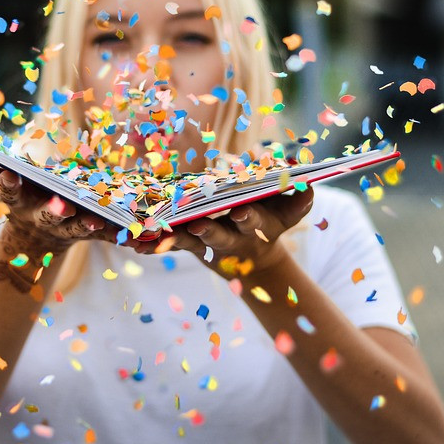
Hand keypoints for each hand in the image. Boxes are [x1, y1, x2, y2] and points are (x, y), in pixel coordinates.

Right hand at [0, 152, 113, 256]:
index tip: (9, 174)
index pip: (7, 194)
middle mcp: (40, 217)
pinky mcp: (87, 233)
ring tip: (97, 220)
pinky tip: (141, 238)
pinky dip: (121, 236)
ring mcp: (65, 228)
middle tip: (60, 205)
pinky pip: (106, 235)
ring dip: (85, 225)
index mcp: (17, 203)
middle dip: (53, 211)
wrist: (34, 240)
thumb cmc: (16, 197)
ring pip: (76, 228)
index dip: (7, 185)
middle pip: (46, 216)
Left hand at [131, 186, 314, 276]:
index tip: (242, 210)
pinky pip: (169, 243)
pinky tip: (134, 244)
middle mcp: (232, 238)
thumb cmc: (273, 223)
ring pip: (190, 241)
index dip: (249, 217)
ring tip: (155, 237)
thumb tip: (309, 182)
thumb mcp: (290, 213)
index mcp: (258, 226)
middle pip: (220, 236)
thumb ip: (300, 199)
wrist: (255, 261)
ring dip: (174, 239)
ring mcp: (209, 243)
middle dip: (211, 231)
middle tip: (199, 226)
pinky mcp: (190, 244)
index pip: (255, 221)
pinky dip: (151, 244)